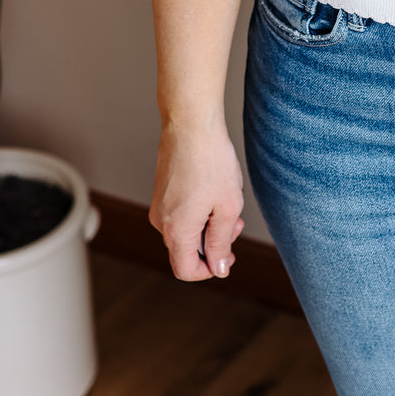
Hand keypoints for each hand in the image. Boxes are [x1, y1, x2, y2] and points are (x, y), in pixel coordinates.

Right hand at [149, 121, 246, 279]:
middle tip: (236, 222)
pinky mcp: (161, 191)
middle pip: (186, 250)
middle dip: (214, 242)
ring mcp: (158, 205)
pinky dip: (199, 211)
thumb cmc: (211, 161)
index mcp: (176, 230)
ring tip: (228, 200)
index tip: (228, 256)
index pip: (186, 270)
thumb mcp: (228, 207)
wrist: (191, 125)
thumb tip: (218, 269)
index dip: (209, 270)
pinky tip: (214, 189)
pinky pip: (179, 213)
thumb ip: (221, 242)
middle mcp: (160, 221)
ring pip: (184, 230)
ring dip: (208, 224)